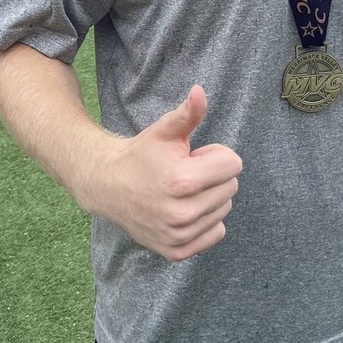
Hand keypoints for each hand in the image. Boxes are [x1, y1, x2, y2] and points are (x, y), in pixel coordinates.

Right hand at [89, 86, 241, 261]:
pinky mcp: (176, 251)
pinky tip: (184, 209)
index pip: (234, 164)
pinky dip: (206, 221)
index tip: (193, 156)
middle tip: (185, 173)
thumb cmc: (141, 155)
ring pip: (225, 209)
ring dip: (210, 197)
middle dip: (213, 175)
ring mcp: (179, 236)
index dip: (215, 154)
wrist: (108, 187)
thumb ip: (188, 113)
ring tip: (182, 191)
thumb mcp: (164, 130)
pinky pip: (216, 233)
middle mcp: (182, 213)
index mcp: (183, 181)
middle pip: (231, 187)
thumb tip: (200, 91)